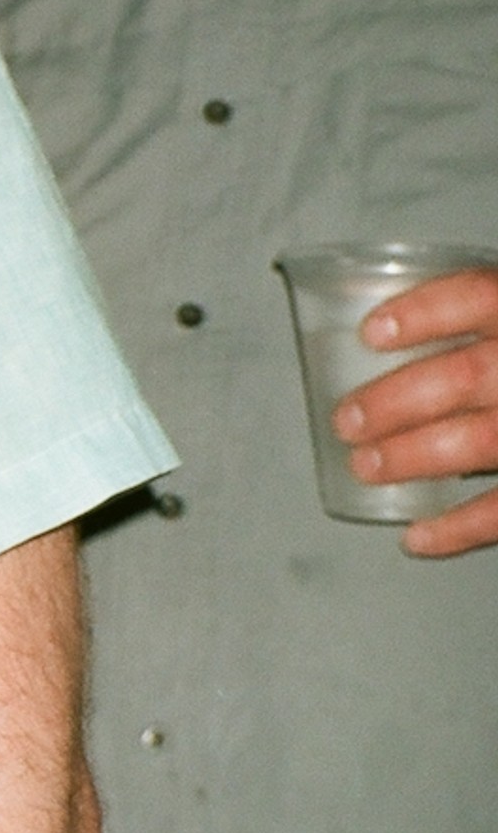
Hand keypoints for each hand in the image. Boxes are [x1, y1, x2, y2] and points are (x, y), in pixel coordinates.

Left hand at [333, 267, 497, 556]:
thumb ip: (495, 318)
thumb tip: (408, 329)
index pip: (480, 296)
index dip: (423, 313)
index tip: (371, 332)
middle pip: (465, 377)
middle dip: (396, 400)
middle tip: (348, 419)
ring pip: (479, 442)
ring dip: (413, 457)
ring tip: (365, 465)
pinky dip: (458, 529)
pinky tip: (416, 536)